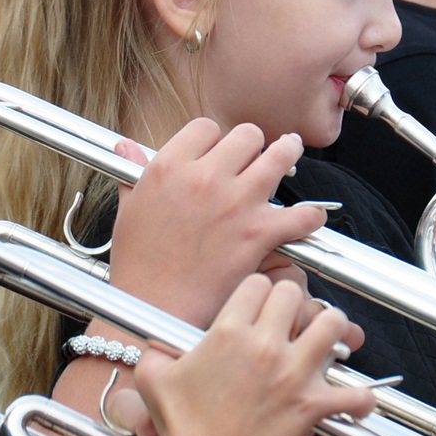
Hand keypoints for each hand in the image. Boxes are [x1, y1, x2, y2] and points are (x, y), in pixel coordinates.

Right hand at [106, 121, 326, 326]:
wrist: (155, 308)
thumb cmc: (140, 264)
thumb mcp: (128, 210)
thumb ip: (134, 172)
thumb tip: (126, 145)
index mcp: (170, 167)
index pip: (206, 128)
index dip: (215, 139)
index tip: (218, 151)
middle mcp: (205, 178)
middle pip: (247, 136)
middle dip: (252, 145)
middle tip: (253, 158)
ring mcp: (235, 203)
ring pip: (279, 156)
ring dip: (288, 154)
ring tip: (290, 152)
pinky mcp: (258, 233)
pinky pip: (300, 215)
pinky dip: (310, 217)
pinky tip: (309, 217)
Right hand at [131, 277, 374, 435]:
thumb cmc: (179, 426)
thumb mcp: (154, 376)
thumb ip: (156, 349)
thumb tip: (158, 341)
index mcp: (229, 332)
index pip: (258, 284)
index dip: (257, 294)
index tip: (257, 309)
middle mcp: (265, 346)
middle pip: (295, 294)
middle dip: (291, 304)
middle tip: (288, 322)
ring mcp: (293, 375)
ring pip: (332, 324)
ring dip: (329, 329)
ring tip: (321, 341)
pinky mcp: (311, 406)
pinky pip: (355, 395)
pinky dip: (360, 399)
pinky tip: (355, 401)